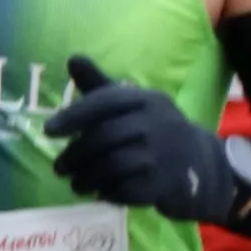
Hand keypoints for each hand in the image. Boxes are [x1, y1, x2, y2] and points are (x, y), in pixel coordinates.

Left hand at [47, 53, 233, 222]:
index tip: (48, 130)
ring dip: (85, 178)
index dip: (73, 115)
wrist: (202, 165)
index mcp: (147, 100)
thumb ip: (100, 85)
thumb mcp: (132, 104)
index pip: (105, 103)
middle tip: (59, 168)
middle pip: (103, 138)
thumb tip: (72, 58)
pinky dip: (107, 193)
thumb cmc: (155, 130)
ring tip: (77, 183)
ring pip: (112, 166)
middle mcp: (157, 123)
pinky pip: (125, 190)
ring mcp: (164, 155)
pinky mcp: (165, 184)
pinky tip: (101, 192)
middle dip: (74, 155)